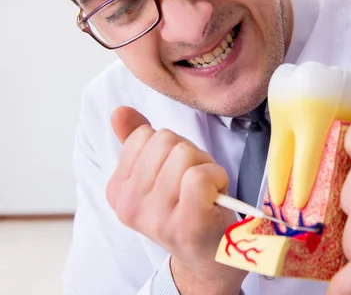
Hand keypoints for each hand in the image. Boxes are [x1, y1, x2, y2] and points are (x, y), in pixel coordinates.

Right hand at [107, 106, 245, 293]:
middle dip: (189, 154)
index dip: (170, 148)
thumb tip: (119, 111)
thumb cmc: (188, 208)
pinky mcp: (185, 223)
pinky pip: (199, 175)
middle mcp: (130, 205)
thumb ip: (137, 142)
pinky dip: (217, 177)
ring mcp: (156, 217)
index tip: (176, 176)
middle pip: (166, 140)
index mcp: (117, 190)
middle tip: (196, 184)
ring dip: (205, 166)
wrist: (210, 256)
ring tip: (205, 192)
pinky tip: (216, 196)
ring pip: (184, 154)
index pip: (145, 135)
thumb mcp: (159, 173)